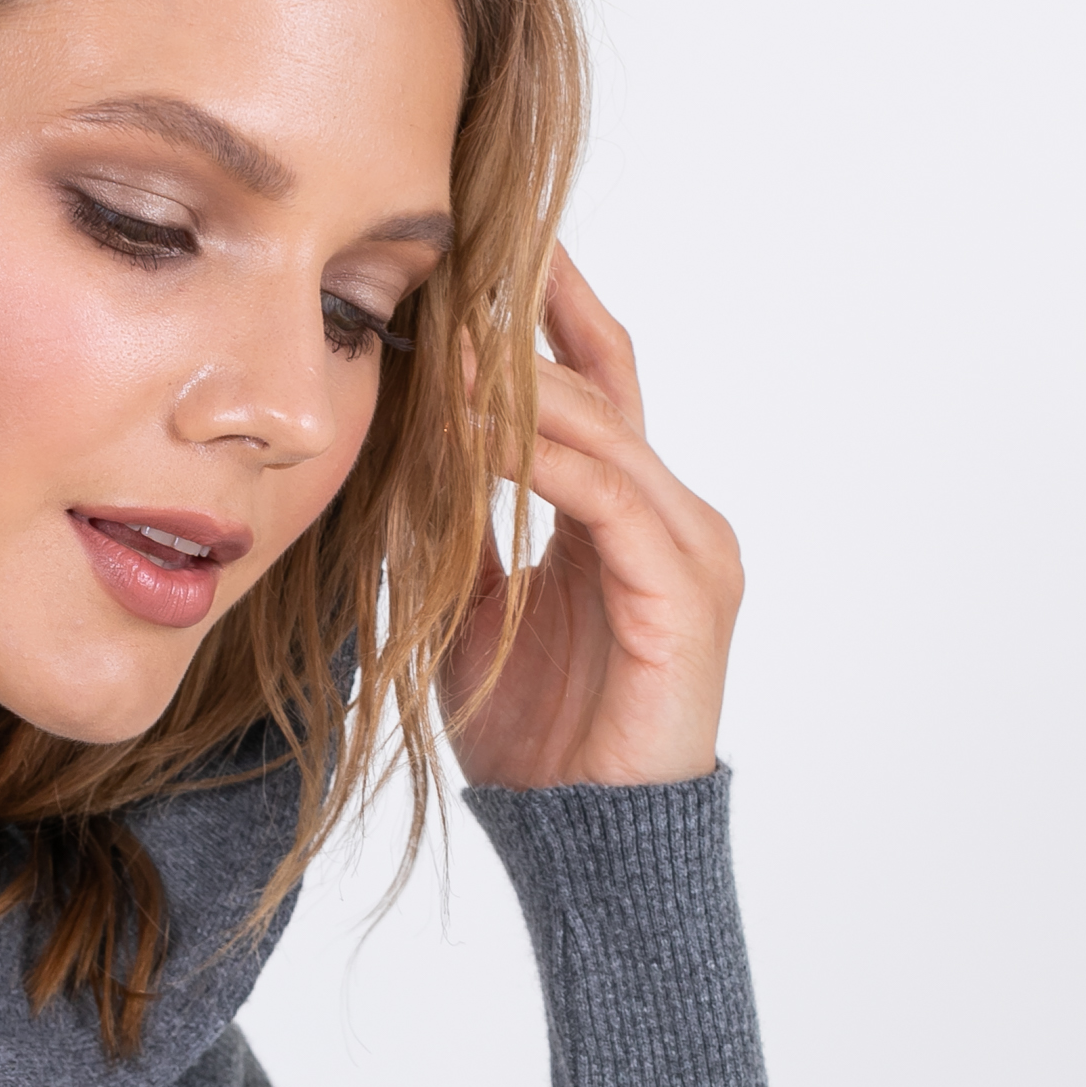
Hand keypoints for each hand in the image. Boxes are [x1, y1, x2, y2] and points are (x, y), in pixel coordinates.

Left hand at [440, 247, 742, 789]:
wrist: (586, 836)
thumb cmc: (535, 737)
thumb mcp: (470, 617)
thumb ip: (454, 539)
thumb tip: (396, 468)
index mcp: (627, 515)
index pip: (594, 386)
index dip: (547, 315)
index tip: (486, 250)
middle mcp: (672, 515)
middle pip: (601, 390)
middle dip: (525, 328)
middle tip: (453, 265)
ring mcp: (688, 548)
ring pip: (601, 435)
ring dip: (517, 388)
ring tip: (444, 339)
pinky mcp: (683, 590)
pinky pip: (604, 499)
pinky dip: (537, 461)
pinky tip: (473, 432)